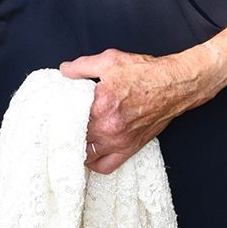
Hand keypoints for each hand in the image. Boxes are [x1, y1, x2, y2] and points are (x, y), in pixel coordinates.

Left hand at [59, 48, 216, 174]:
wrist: (175, 85)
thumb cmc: (145, 72)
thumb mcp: (110, 60)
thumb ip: (82, 66)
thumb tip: (63, 71)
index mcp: (100, 104)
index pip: (67, 117)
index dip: (57, 116)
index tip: (51, 114)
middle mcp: (108, 127)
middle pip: (74, 138)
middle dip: (64, 133)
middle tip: (57, 128)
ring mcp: (119, 141)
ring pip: (86, 155)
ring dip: (77, 148)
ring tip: (70, 141)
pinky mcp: (130, 148)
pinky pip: (105, 166)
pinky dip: (93, 164)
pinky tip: (88, 154)